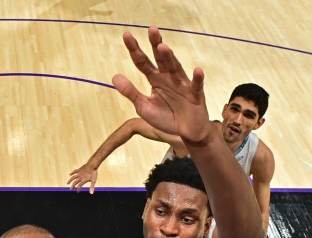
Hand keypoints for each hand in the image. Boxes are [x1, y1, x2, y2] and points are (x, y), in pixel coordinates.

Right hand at [67, 165, 97, 192]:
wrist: (92, 165)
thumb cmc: (93, 173)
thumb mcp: (93, 180)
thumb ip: (92, 187)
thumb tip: (91, 193)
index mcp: (83, 180)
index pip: (79, 186)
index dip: (78, 189)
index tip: (77, 192)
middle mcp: (80, 177)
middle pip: (75, 182)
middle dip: (72, 186)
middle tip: (70, 189)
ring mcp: (79, 173)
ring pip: (73, 177)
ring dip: (70, 180)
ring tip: (67, 183)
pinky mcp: (79, 169)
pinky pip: (74, 171)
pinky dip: (72, 173)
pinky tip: (70, 174)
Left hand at [112, 28, 210, 145]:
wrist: (185, 134)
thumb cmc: (165, 118)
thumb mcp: (144, 107)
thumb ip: (131, 92)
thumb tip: (114, 77)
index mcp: (155, 79)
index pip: (143, 62)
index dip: (135, 49)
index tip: (126, 35)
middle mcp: (168, 78)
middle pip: (161, 58)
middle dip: (155, 44)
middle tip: (151, 29)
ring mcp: (183, 84)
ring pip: (175, 68)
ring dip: (170, 58)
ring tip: (162, 47)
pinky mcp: (195, 95)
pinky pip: (196, 85)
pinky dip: (197, 78)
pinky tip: (197, 70)